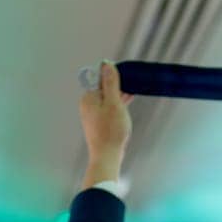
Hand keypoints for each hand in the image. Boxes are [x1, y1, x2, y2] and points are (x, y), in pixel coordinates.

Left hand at [79, 60, 132, 188]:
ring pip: (108, 98)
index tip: (127, 75)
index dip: (114, 75)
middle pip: (104, 87)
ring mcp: (92, 114)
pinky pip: (109, 108)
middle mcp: (87, 104)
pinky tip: (127, 104)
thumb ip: (110, 83)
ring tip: (133, 92)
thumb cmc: (111, 131)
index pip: (100, 77)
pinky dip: (118, 105)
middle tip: (133, 83)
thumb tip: (106, 64)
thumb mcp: (114, 103)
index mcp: (88, 97)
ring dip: (119, 96)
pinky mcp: (98, 122)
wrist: (107, 157)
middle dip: (118, 85)